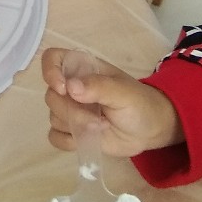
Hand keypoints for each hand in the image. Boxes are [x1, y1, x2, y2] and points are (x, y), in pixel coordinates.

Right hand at [43, 47, 183, 157]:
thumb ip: (98, 86)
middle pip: (51, 95)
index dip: (50, 72)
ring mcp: (71, 110)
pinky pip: (55, 137)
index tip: (62, 89)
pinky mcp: (72, 132)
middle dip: (72, 112)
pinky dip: (68, 142)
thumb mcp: (123, 92)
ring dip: (75, 127)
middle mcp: (72, 87)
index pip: (52, 59)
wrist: (150, 131)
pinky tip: (87, 140)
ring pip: (53, 117)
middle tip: (98, 120)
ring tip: (101, 127)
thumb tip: (70, 87)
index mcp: (82, 68)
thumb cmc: (139, 103)